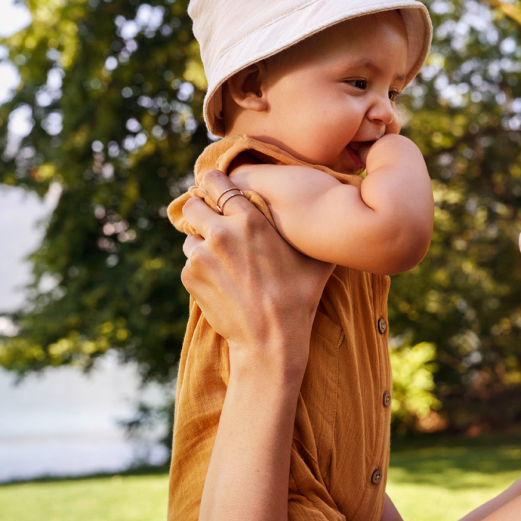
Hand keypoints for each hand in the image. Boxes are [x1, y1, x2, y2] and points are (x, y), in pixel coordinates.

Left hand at [180, 169, 334, 379]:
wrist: (272, 339)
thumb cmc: (299, 297)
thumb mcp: (314, 258)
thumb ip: (308, 231)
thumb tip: (330, 215)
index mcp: (250, 219)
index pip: (216, 182)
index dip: (214, 183)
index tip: (215, 188)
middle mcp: (222, 232)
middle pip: (193, 205)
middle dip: (201, 212)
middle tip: (214, 224)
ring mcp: (202, 255)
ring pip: (191, 238)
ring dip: (202, 245)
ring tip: (225, 264)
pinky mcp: (191, 277)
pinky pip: (190, 264)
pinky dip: (201, 270)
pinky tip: (223, 284)